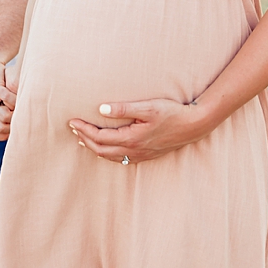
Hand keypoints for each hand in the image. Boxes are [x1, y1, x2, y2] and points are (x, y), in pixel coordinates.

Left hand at [0, 57, 17, 140]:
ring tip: (21, 110)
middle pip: (0, 127)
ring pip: (4, 116)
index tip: (14, 132)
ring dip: (16, 115)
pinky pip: (8, 99)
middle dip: (13, 127)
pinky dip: (16, 101)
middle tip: (21, 120)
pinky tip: (20, 98)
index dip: (4, 136)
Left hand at [68, 98, 209, 164]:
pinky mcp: (148, 155)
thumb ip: (123, 109)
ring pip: (111, 157)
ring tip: (83, 139)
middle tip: (73, 129)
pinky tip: (106, 149)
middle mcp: (135, 150)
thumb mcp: (147, 107)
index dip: (83, 130)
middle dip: (85, 139)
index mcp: (131, 139)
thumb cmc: (172, 113)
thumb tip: (100, 109)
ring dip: (94, 148)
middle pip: (101, 150)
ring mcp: (141, 155)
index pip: (99, 137)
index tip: (72, 121)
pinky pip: (122, 159)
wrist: (195, 125)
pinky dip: (108, 154)